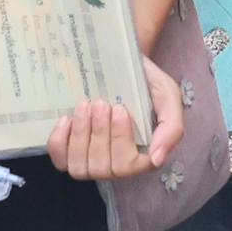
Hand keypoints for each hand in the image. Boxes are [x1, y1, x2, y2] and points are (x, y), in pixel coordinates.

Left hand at [46, 53, 190, 182]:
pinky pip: (60, 160)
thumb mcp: (167, 95)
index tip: (119, 108)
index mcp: (142, 156)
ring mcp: (90, 160)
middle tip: (100, 103)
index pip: (127, 166)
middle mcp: (115, 164)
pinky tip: (66, 119)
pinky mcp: (68, 152)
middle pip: (102, 168)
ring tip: (85, 106)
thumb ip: (172, 126)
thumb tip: (157, 159)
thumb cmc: (145, 81)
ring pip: (79, 168)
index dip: (119, 139)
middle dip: (99, 132)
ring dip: (80, 135)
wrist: (118, 62)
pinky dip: (59, 141)